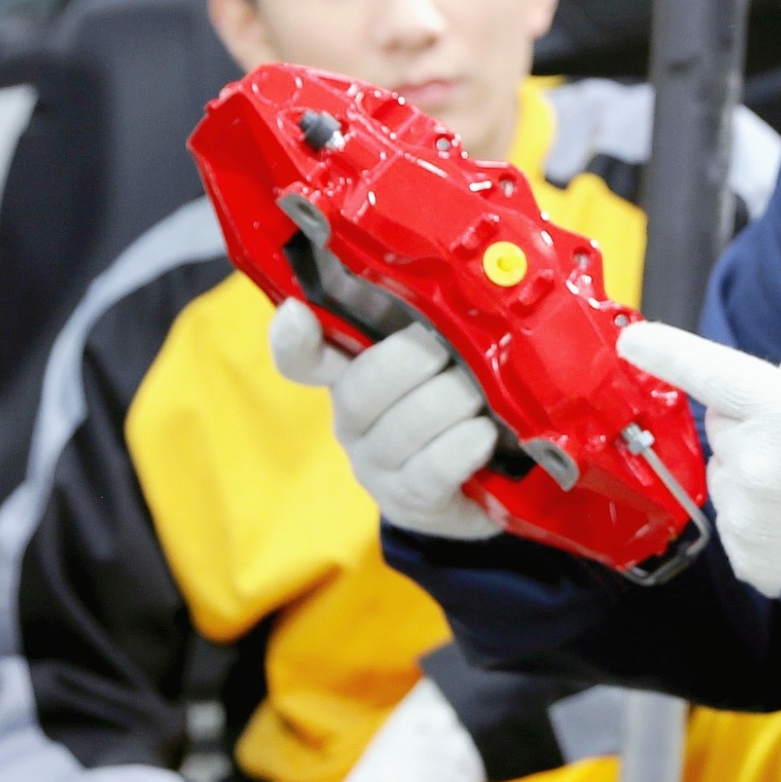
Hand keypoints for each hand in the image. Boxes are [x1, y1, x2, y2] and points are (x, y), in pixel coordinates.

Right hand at [268, 297, 503, 542]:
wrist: (487, 484)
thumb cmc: (461, 405)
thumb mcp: (445, 359)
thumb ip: (434, 322)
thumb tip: (447, 279)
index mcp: (352, 373)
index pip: (302, 358)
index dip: (293, 338)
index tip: (298, 313)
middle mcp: (354, 421)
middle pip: (359, 388)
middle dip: (410, 362)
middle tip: (448, 354)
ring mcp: (378, 466)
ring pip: (400, 429)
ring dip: (448, 404)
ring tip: (479, 398)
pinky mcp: (411, 503)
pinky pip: (429, 472)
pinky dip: (460, 447)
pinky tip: (482, 434)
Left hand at [615, 321, 780, 599]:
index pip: (708, 370)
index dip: (666, 351)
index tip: (632, 340)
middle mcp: (755, 463)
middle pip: (724, 424)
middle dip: (755, 422)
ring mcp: (748, 517)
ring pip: (728, 474)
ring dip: (758, 471)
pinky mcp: (749, 559)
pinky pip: (738, 521)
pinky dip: (763, 516)